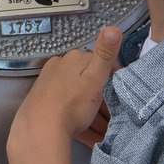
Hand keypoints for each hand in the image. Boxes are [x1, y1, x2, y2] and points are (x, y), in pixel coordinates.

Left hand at [11, 26, 122, 150]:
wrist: (39, 130)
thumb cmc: (71, 105)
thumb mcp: (94, 79)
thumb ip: (104, 55)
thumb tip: (112, 27)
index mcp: (73, 58)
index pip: (101, 64)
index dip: (115, 81)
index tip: (123, 98)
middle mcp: (59, 66)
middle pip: (88, 81)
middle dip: (103, 101)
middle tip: (114, 120)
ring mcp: (49, 83)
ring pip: (78, 97)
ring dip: (93, 114)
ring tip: (103, 133)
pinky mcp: (44, 100)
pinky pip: (67, 107)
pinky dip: (80, 120)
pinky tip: (88, 136)